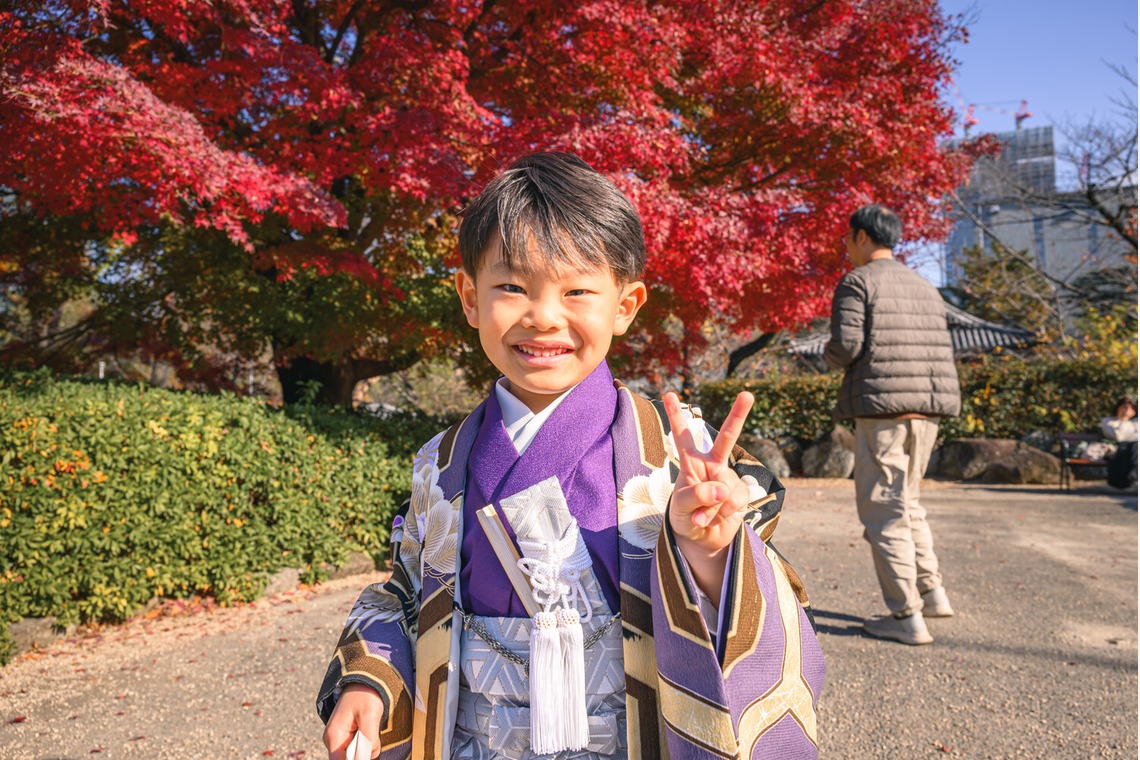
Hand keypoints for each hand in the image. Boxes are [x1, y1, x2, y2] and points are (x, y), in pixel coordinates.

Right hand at [324, 683, 382, 759]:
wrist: (363, 681)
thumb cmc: (364, 695)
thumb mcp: (370, 714)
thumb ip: (369, 738)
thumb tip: (369, 755)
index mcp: (334, 737)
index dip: (357, 759)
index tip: (368, 750)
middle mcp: (333, 741)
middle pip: (348, 759)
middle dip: (362, 754)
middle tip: (371, 737)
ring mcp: (339, 739)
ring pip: (354, 754)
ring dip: (365, 748)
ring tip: (371, 729)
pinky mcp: (347, 736)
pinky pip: (357, 748)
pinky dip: (366, 744)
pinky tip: (370, 731)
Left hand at [663, 391, 754, 598]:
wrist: (702, 540)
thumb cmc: (684, 517)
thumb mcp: (681, 508)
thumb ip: (697, 495)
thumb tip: (721, 488)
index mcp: (691, 462)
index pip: (683, 437)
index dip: (677, 416)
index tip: (670, 393)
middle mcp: (712, 465)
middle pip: (727, 438)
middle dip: (738, 415)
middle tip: (748, 394)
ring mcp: (728, 478)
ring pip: (727, 487)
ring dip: (713, 507)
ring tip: (702, 517)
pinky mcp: (740, 494)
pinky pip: (736, 501)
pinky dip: (724, 513)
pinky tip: (716, 519)